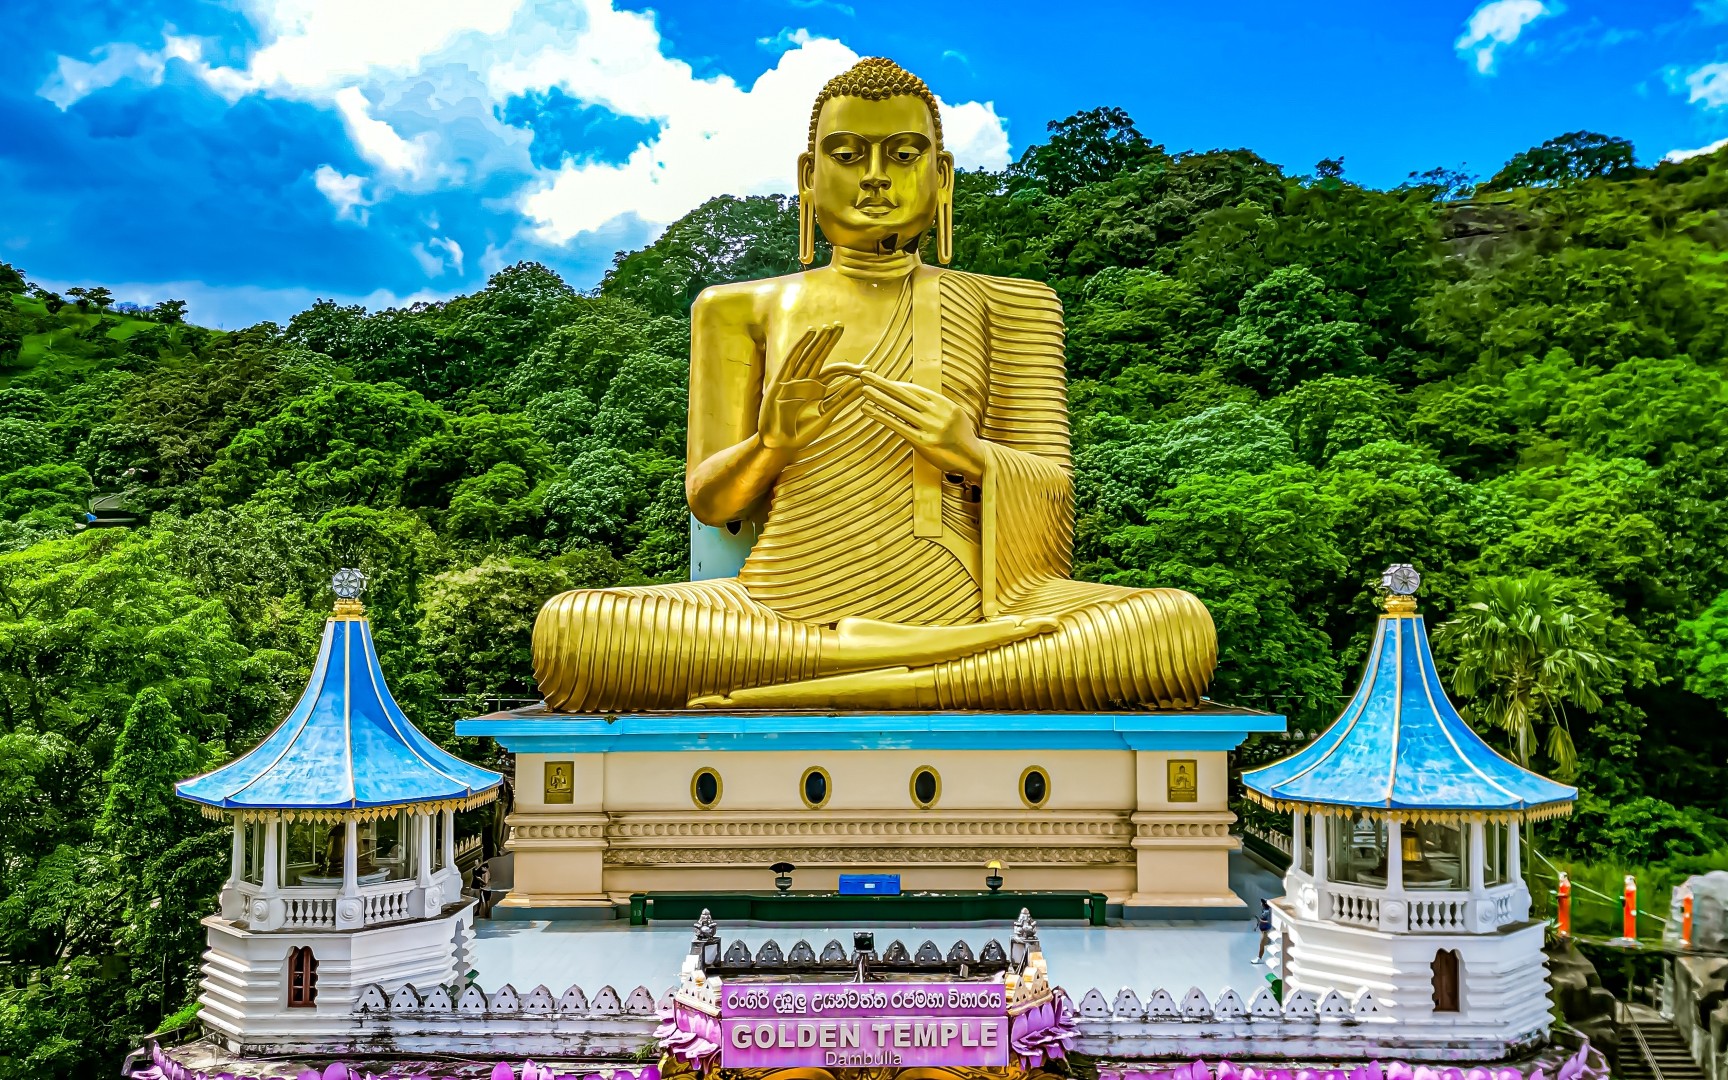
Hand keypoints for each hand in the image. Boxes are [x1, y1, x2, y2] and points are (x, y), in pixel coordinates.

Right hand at [758, 324, 861, 452]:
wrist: (781, 444)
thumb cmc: (802, 432)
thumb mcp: (826, 415)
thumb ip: (842, 399)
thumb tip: (862, 385)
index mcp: (818, 389)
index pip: (835, 371)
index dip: (850, 367)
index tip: (866, 368)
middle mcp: (807, 381)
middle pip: (820, 356)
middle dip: (829, 340)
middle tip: (840, 325)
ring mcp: (794, 380)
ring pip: (807, 355)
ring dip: (816, 340)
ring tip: (827, 327)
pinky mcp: (781, 381)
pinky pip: (792, 359)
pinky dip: (800, 346)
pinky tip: (810, 334)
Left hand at [858, 370, 986, 479]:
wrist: (973, 458)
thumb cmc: (960, 436)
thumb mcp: (953, 414)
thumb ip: (935, 405)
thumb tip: (911, 395)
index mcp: (944, 404)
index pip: (915, 390)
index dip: (896, 384)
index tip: (881, 380)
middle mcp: (937, 413)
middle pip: (905, 395)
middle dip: (883, 384)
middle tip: (866, 376)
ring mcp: (931, 428)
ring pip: (900, 409)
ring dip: (880, 398)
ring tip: (864, 390)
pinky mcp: (924, 442)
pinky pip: (899, 427)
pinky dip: (883, 417)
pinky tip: (870, 410)